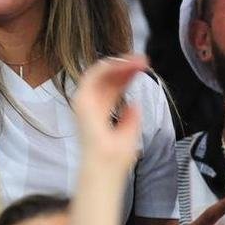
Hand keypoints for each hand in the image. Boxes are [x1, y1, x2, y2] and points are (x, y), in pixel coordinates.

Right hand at [71, 54, 144, 169]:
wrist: (107, 164)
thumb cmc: (115, 157)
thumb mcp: (130, 134)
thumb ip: (131, 118)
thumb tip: (134, 104)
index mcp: (101, 112)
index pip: (114, 88)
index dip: (127, 76)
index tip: (143, 69)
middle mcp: (92, 104)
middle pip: (108, 79)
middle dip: (125, 67)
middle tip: (143, 60)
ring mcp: (85, 101)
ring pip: (100, 74)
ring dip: (118, 64)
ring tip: (137, 60)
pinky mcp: (82, 99)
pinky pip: (92, 76)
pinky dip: (106, 67)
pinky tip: (122, 63)